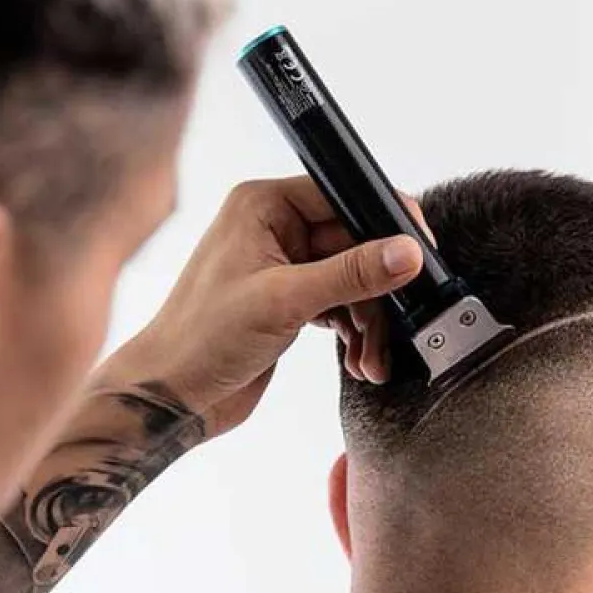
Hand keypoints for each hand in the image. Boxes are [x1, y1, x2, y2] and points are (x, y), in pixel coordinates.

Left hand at [124, 176, 430, 437]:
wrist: (172, 396)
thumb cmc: (202, 338)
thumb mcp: (283, 300)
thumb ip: (350, 274)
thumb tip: (407, 252)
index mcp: (263, 206)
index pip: (342, 195)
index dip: (385, 223)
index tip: (420, 252)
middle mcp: (274, 230)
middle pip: (354, 245)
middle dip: (377, 291)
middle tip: (396, 328)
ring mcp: (283, 268)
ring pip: (351, 281)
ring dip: (369, 321)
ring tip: (372, 359)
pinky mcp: (289, 304)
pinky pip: (339, 307)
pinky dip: (354, 333)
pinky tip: (359, 361)